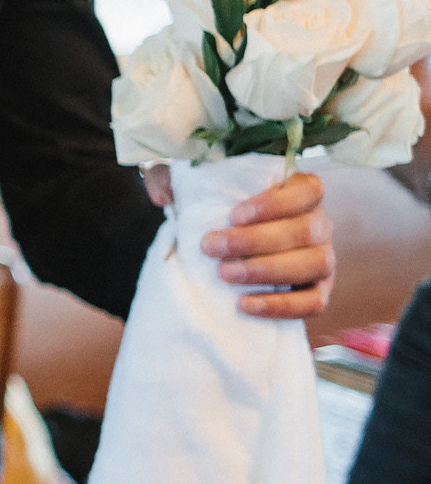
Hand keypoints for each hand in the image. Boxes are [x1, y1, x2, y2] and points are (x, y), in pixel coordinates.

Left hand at [146, 164, 334, 319]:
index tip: (234, 215)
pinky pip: (313, 302)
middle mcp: (319, 224)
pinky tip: (245, 305)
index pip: (308, 189)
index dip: (276, 202)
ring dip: (267, 270)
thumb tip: (161, 195)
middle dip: (255, 240)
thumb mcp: (193, 186)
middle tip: (211, 247)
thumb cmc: (217, 214)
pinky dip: (282, 306)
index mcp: (300, 193)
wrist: (228, 252)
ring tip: (225, 274)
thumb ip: (170, 177)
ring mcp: (323, 259)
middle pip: (305, 230)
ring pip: (313, 264)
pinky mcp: (319, 291)